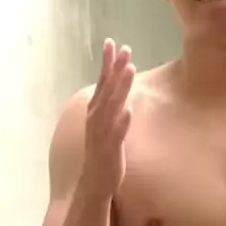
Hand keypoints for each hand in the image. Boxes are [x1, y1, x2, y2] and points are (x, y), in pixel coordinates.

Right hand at [81, 39, 134, 198]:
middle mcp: (96, 119)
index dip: (106, 62)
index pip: (102, 82)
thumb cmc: (102, 153)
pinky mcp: (109, 148)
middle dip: (116, 68)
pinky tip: (129, 110)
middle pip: (107, 89)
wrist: (94, 183)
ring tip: (131, 70)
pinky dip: (122, 121)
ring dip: (121, 88)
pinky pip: (116, 133)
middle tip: (125, 48)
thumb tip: (120, 91)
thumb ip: (110, 108)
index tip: (111, 42)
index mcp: (95, 112)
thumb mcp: (106, 126)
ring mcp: (102, 133)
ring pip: (112, 106)